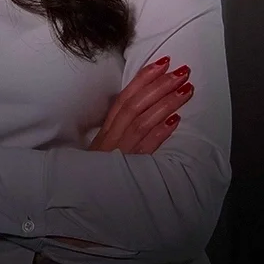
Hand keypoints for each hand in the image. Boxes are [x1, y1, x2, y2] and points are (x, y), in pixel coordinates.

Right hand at [37, 56, 193, 261]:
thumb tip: (143, 107)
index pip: (125, 97)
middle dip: (160, 85)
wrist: (77, 201)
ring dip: (166, 103)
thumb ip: (120, 129)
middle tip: (182, 71)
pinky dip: (159, 134)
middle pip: (136, 105)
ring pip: (143, 122)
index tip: (163, 62)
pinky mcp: (127, 170)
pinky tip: (175, 121)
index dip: (143, 78)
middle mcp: (112, 137)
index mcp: (106, 129)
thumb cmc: (95, 174)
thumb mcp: (105, 147)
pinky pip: (144, 150)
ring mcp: (120, 153)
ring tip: (186, 89)